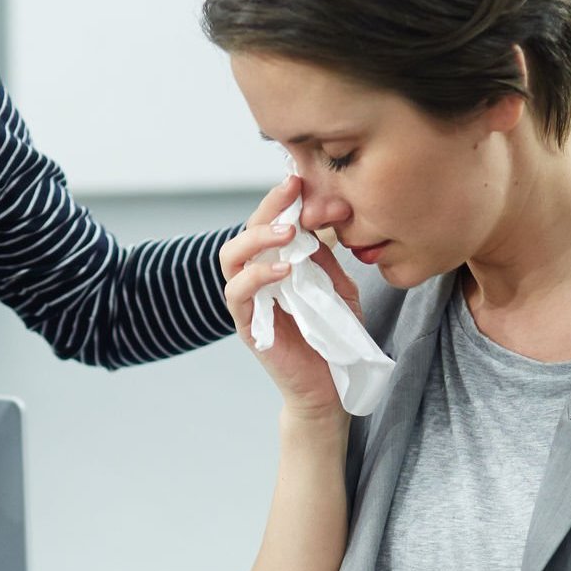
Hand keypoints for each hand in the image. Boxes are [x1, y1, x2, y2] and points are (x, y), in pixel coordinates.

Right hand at [218, 175, 362, 422]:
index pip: (271, 223)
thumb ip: (326, 258)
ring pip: (232, 256)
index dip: (285, 201)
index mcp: (276, 264)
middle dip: (269, 206)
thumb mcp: (338, 288)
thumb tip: (319, 222)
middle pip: (247, 230)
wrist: (329, 387)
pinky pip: (238, 292)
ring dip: (258, 237)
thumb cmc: (332, 337)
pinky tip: (285, 269)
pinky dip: (258, 275)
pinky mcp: (246, 325)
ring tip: (287, 231)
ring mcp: (247, 300)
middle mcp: (256, 278)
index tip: (309, 183)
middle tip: (294, 191)